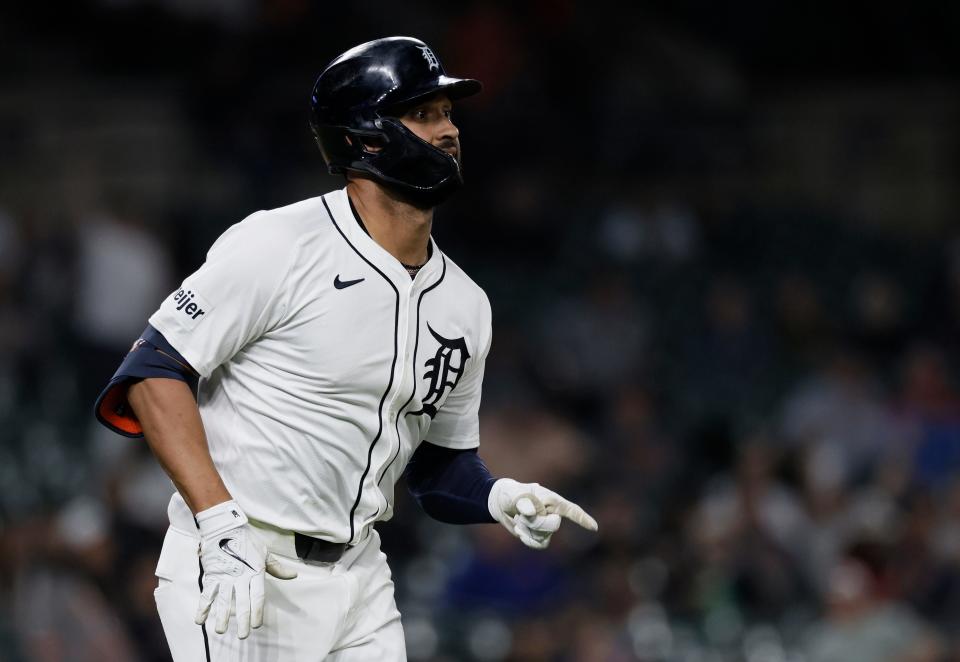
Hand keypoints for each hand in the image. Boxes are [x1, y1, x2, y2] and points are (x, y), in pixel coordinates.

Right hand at [194, 501, 296, 638]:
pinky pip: (206, 593)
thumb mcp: (264, 553)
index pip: (258, 596)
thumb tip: (293, 576)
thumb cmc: (247, 540)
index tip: (256, 625)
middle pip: (242, 602)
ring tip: (221, 631)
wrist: (225, 526)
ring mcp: (225, 576)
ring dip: (221, 617)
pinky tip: (200, 620)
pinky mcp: (212, 574)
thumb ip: (277, 568)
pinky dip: (202, 607)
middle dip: (242, 620)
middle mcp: (240, 577)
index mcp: (255, 572)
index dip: (257, 611)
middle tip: (242, 636)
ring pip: (223, 600)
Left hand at [487, 478, 597, 548]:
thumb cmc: (511, 493)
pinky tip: (520, 531)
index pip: (571, 510)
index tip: (594, 528)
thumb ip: (524, 501)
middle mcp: (553, 513)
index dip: (582, 519)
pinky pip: (539, 544)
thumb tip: (532, 512)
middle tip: (522, 514)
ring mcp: (547, 526)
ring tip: (519, 518)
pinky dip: (528, 539)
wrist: (502, 503)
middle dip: (536, 523)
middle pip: (554, 526)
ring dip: (527, 529)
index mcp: (552, 500)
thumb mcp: (515, 493)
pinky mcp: (539, 535)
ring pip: (544, 536)